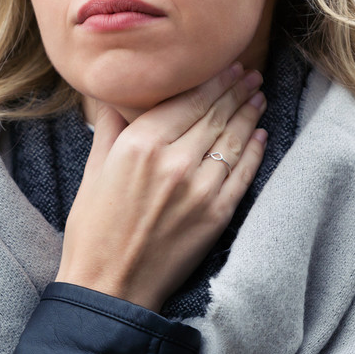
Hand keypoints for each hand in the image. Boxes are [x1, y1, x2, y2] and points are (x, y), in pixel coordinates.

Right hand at [54, 62, 267, 311]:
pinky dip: (255, 150)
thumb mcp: (93, 170)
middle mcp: (173, 161)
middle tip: (250, 76)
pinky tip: (261, 134)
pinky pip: (243, 173)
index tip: (227, 67)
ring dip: (249, 114)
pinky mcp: (217, 215)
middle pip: (215, 114)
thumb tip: (117, 96)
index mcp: (139, 144)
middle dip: (236, 90)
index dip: (213, 80)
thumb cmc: (93, 230)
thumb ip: (111, 128)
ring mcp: (199, 188)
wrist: (109, 286)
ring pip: (233, 139)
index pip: (187, 99)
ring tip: (259, 97)